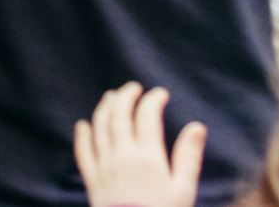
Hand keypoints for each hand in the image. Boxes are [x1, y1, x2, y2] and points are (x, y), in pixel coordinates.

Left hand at [74, 83, 206, 206]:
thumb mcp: (183, 190)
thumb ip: (188, 157)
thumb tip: (197, 126)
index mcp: (148, 157)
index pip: (147, 116)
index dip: (153, 100)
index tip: (160, 94)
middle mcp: (123, 156)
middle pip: (119, 116)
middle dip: (126, 97)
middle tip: (132, 87)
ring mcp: (104, 167)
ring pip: (99, 128)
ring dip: (104, 109)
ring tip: (110, 97)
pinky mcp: (92, 181)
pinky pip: (83, 153)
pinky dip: (82, 136)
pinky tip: (82, 126)